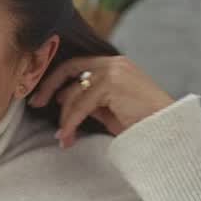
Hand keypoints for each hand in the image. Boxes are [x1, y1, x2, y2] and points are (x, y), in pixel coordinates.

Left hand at [28, 56, 174, 149]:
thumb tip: (64, 99)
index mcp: (115, 65)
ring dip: (65, 118)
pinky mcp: (113, 84)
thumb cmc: (141, 123)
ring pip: (74, 92)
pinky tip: (67, 136)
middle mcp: (114, 63)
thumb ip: (90, 100)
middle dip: (48, 86)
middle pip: (70, 68)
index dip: (56, 80)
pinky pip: (82, 104)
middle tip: (35, 104)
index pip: (77, 65)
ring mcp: (114, 71)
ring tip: (63, 137)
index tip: (43, 98)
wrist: (166, 130)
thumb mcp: (110, 109)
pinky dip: (71, 122)